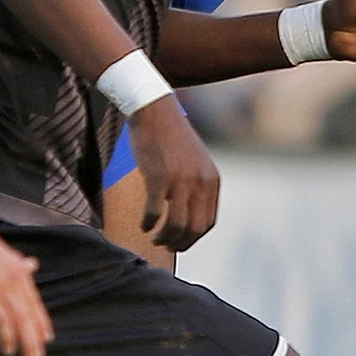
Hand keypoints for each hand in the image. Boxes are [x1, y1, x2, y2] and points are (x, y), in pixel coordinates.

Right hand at [0, 228, 52, 355]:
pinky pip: (1, 319)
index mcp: (18, 268)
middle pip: (29, 312)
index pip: (34, 299)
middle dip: (35, 336)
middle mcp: (14, 278)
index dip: (41, 320)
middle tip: (37, 355)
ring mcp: (1, 285)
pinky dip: (7, 335)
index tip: (46, 336)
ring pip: (20, 318)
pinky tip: (7, 348)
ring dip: (26, 340)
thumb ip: (15, 261)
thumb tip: (31, 264)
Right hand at [128, 97, 220, 252]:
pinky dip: (148, 224)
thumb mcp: (194, 161)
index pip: (208, 222)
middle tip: (166, 246)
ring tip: (154, 238)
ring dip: (164, 238)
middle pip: (194, 229)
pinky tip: (143, 224)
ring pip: (176, 226)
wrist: (154, 110)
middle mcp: (200, 182)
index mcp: (211, 180)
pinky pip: (155, 213)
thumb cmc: (170, 136)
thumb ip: (196, 184)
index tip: (180, 242)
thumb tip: (187, 212)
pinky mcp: (158, 178)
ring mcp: (180, 180)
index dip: (194, 238)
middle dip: (180, 243)